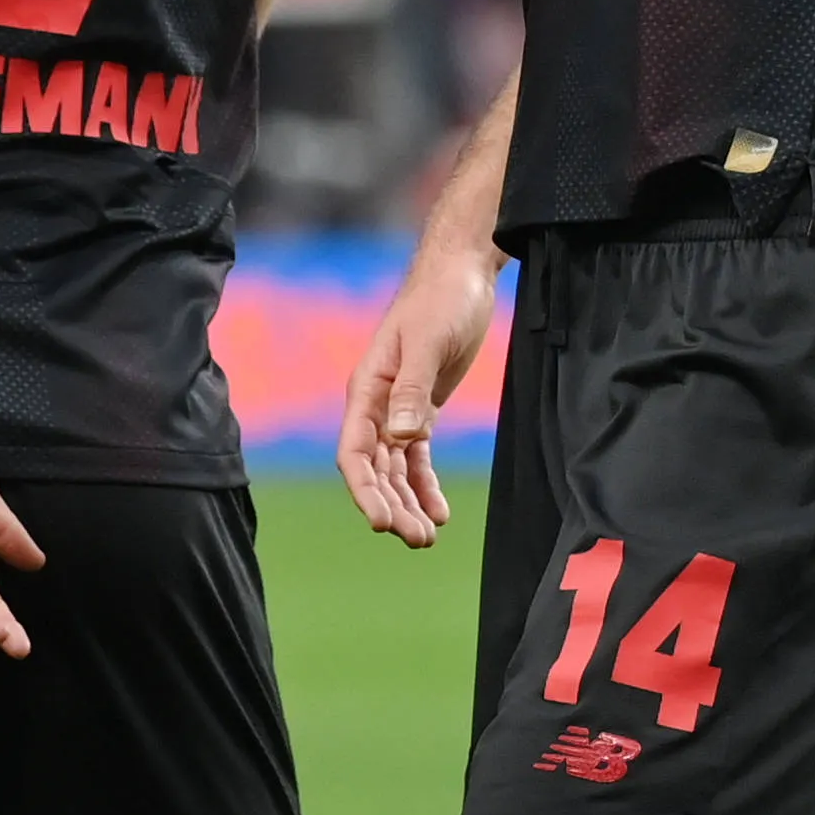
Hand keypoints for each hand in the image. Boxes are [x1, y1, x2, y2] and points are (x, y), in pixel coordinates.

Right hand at [340, 243, 495, 546]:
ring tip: (427, 537)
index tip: (382, 522)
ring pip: (394, 469)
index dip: (364, 490)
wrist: (460, 274)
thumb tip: (398, 436)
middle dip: (391, 506)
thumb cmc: (441, 300)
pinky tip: (439, 510)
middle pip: (374, 469)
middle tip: (418, 539)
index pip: (354, 452)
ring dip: (406, 502)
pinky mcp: (421, 408)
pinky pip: (416, 457)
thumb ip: (411, 388)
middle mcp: (375, 405)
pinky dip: (424, 484)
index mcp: (366, 389)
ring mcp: (397, 409)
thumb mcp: (428, 341)